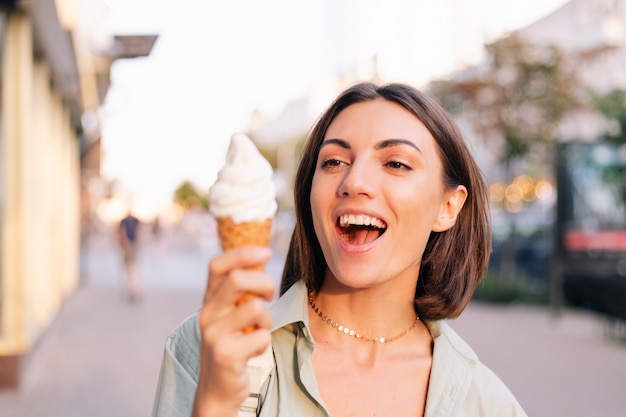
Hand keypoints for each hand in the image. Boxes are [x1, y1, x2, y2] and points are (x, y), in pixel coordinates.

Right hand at [191, 247, 274, 416]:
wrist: (217, 390)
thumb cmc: (232, 346)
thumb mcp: (230, 316)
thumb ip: (239, 292)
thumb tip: (260, 257)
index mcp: (208, 301)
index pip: (218, 265)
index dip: (243, 253)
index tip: (267, 252)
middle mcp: (207, 314)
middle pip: (237, 279)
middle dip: (264, 283)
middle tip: (271, 297)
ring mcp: (214, 335)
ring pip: (255, 309)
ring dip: (267, 320)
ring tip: (260, 331)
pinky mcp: (225, 354)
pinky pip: (261, 336)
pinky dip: (265, 342)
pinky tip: (255, 351)